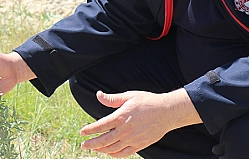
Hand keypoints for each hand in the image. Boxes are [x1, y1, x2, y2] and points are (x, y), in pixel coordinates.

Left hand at [79, 89, 201, 156]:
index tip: (82, 132)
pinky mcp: (140, 145)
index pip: (100, 125)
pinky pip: (124, 153)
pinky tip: (109, 153)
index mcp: (121, 116)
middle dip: (92, 144)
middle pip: (104, 140)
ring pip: (112, 148)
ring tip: (94, 149)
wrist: (166, 112)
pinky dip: (115, 154)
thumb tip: (98, 95)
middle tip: (84, 145)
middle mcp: (125, 130)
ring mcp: (133, 139)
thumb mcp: (129, 96)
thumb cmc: (147, 102)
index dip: (90, 130)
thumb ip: (112, 98)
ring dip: (101, 150)